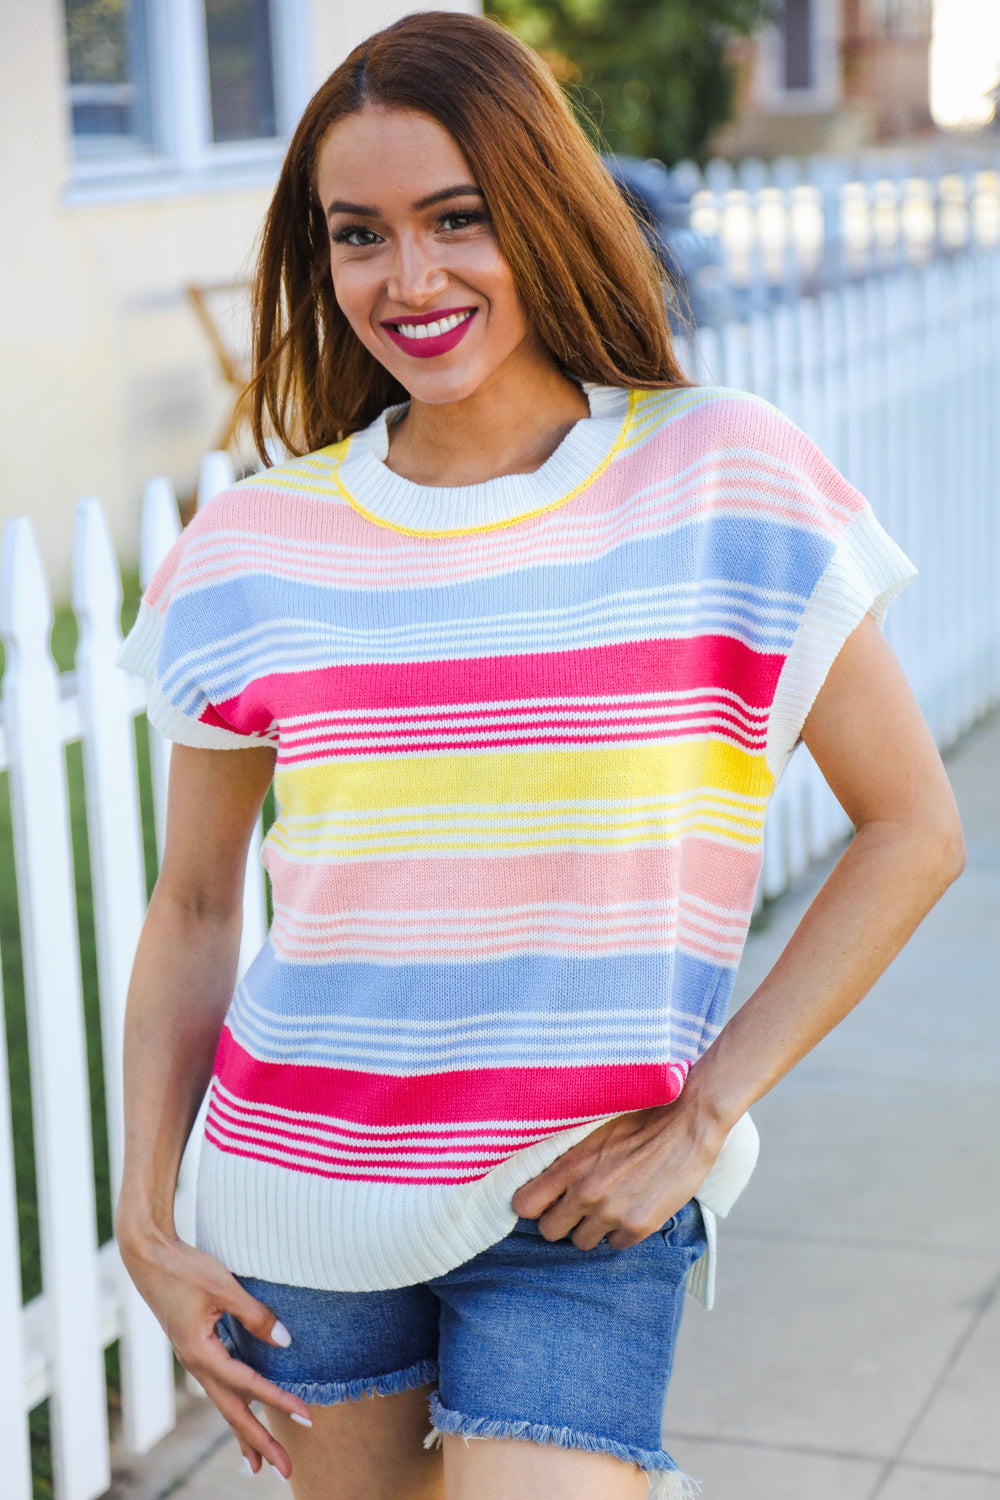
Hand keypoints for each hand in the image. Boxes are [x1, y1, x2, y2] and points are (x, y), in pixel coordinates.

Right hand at [119, 1226, 311, 1477]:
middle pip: (232, 1412)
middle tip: (286, 1469)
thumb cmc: (184, 1267)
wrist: (148, 1255)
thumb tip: (285, 1340)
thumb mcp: (223, 1287)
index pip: (248, 1385)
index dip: (279, 1401)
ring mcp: (193, 1359)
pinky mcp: (194, 1349)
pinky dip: (232, 1408)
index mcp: (201, 1352)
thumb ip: (254, 1314)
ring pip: (223, 1404)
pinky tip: (240, 1417)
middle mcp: (196, 1364)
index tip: (307, 1416)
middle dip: (260, 1442)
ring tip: (258, 1464)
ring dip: (243, 1433)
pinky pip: (218, 1388)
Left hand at [510, 1099, 725, 1249]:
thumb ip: (568, 1152)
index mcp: (570, 1164)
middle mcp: (586, 1192)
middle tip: (577, 1207)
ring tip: (608, 1205)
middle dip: (561, 1221)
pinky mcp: (639, 1226)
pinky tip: (632, 1208)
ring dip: (591, 1228)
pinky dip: (621, 1232)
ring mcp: (612, 1212)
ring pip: (581, 1242)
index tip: (545, 1199)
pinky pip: (615, 1245)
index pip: (525, 1204)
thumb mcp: (593, 1126)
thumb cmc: (641, 1116)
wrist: (688, 1120)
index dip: (534, 1204)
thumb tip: (543, 1169)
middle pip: (549, 1231)